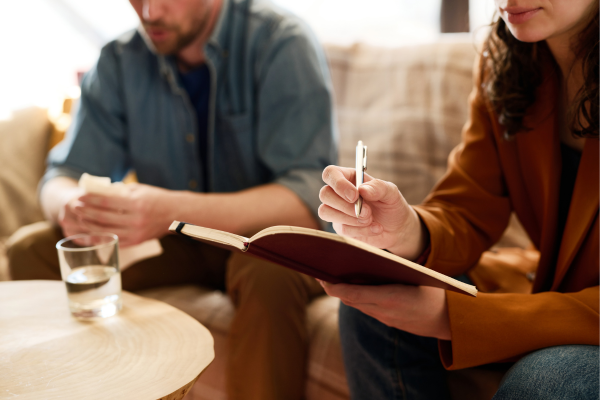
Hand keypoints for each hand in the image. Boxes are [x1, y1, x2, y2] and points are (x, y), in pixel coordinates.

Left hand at [67, 183, 174, 246]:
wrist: (176, 214)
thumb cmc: (157, 199)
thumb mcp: (139, 190)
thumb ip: (119, 191)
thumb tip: (98, 190)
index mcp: (136, 204)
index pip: (106, 202)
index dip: (90, 200)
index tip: (79, 196)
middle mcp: (135, 220)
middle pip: (103, 217)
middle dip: (86, 212)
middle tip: (75, 206)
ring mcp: (135, 233)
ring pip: (106, 231)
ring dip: (90, 225)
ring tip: (80, 218)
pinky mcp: (136, 242)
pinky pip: (114, 240)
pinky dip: (101, 237)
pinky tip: (91, 232)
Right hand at [319, 165, 425, 258]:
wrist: (397, 228)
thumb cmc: (392, 205)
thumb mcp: (391, 192)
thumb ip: (378, 187)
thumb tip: (362, 189)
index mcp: (349, 177)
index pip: (330, 173)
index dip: (338, 184)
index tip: (355, 195)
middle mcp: (339, 193)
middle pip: (324, 194)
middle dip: (346, 206)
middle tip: (367, 212)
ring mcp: (337, 210)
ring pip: (325, 212)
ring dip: (350, 219)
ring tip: (371, 219)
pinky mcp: (340, 226)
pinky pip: (341, 229)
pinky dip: (360, 230)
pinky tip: (374, 228)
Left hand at [320, 280, 450, 339]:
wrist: (450, 319)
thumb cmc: (434, 292)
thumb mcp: (413, 276)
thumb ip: (390, 271)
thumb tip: (365, 261)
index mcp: (389, 298)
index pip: (352, 294)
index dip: (333, 286)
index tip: (321, 276)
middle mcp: (383, 311)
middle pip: (349, 300)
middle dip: (333, 287)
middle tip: (320, 272)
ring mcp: (385, 318)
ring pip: (357, 305)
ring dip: (344, 293)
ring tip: (331, 277)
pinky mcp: (389, 321)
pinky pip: (367, 309)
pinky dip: (357, 298)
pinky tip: (352, 287)